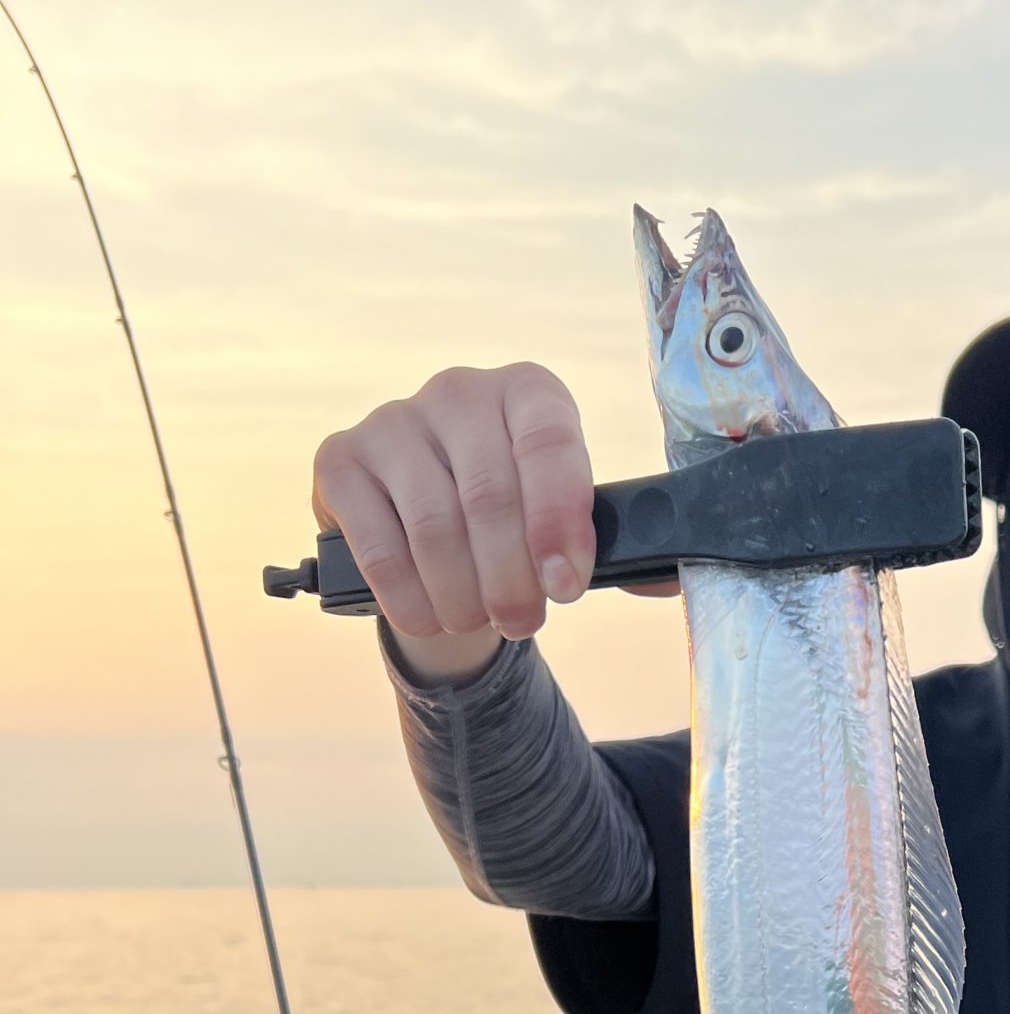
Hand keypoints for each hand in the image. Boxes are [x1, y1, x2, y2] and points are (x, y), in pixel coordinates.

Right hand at [313, 363, 622, 678]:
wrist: (437, 531)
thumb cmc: (522, 524)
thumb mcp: (573, 522)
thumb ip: (622, 545)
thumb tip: (665, 575)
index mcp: (531, 394)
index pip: (550, 447)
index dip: (559, 523)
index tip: (566, 586)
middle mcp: (460, 391)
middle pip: (489, 497)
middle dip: (512, 579)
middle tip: (525, 622)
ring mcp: (394, 421)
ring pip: (435, 528)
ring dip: (463, 596)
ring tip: (480, 621)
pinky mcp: (340, 460)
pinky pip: (379, 546)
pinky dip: (410, 598)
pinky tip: (432, 617)